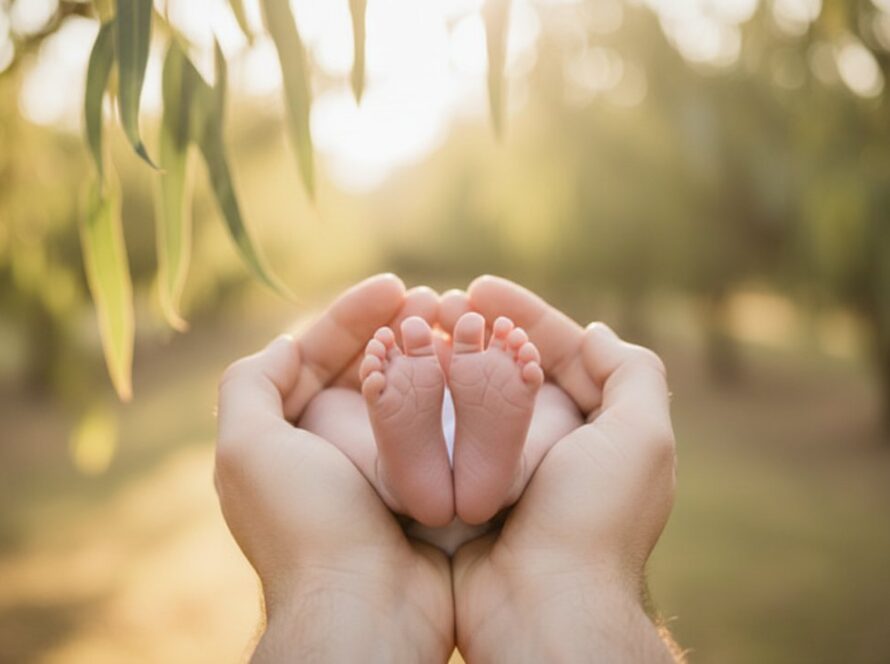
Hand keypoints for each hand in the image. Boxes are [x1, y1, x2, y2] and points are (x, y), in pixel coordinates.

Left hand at [215, 275, 453, 660]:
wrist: (365, 607)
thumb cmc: (306, 524)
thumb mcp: (248, 448)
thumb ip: (250, 385)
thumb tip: (284, 345)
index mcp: (284, 435)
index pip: (313, 354)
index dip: (350, 314)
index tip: (395, 285)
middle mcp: (327, 448)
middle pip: (360, 367)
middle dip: (393, 327)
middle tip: (436, 299)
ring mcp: (374, 468)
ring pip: (401, 392)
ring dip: (426, 354)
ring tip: (458, 323)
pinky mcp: (417, 487)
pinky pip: (433, 428)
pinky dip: (450, 395)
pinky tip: (475, 368)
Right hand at [446, 276, 677, 661]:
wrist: (540, 605)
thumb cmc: (592, 518)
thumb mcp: (640, 438)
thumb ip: (632, 374)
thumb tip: (595, 332)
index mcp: (598, 428)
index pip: (563, 351)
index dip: (526, 313)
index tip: (480, 285)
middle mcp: (554, 444)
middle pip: (516, 367)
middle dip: (481, 329)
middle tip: (440, 303)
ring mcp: (509, 468)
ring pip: (476, 397)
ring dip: (449, 358)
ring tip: (415, 328)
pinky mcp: (468, 490)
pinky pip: (446, 436)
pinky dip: (428, 403)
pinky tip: (401, 374)